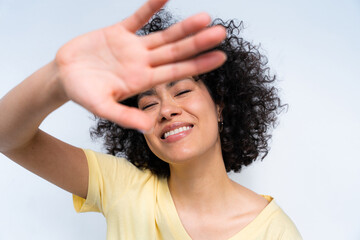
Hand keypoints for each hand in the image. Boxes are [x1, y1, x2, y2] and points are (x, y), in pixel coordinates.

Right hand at [55, 0, 225, 131]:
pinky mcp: (118, 32)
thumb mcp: (102, 107)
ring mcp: (132, 47)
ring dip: (183, 26)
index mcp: (142, 80)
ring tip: (205, 17)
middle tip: (221, 33)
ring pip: (163, 34)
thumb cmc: (83, 93)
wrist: (64, 76)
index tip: (220, 57)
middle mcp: (143, 63)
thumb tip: (147, 127)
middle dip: (198, 43)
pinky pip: (137, 17)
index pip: (177, 72)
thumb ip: (124, 116)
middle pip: (176, 51)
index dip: (198, 64)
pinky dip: (150, 7)